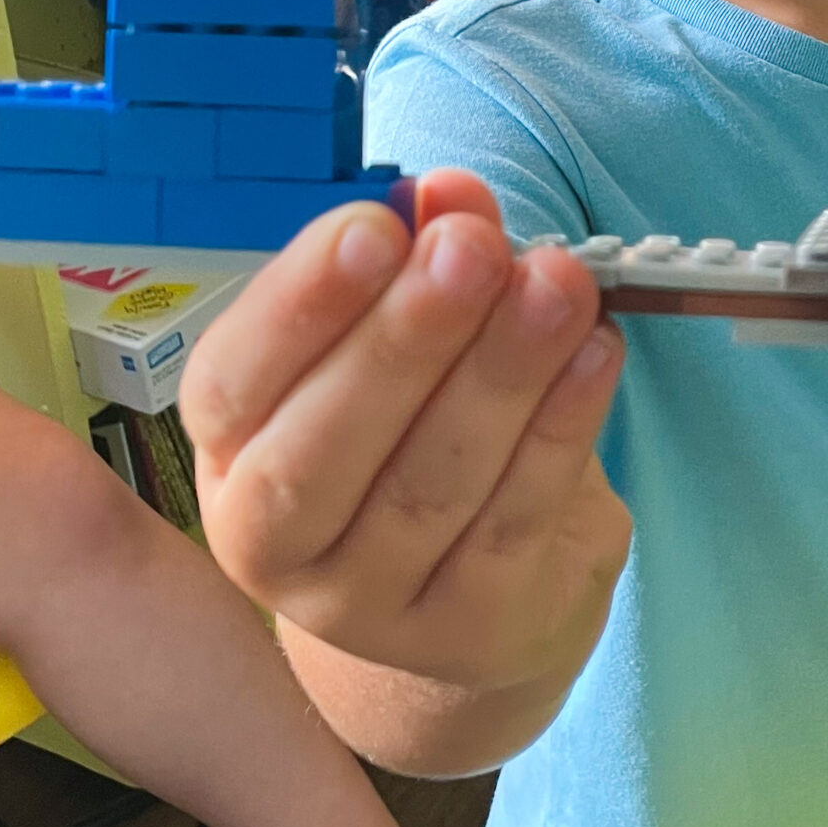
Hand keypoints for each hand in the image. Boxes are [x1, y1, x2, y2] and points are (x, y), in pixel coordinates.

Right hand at [181, 172, 631, 700]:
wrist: (474, 594)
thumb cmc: (416, 435)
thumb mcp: (401, 342)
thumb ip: (417, 261)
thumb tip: (449, 194)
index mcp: (231, 447)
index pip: (234, 381)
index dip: (301, 304)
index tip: (376, 225)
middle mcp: (271, 541)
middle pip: (323, 449)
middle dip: (406, 336)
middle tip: (473, 248)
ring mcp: (367, 605)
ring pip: (431, 485)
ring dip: (502, 372)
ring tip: (558, 284)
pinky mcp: (470, 632)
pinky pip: (516, 522)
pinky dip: (562, 430)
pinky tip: (596, 354)